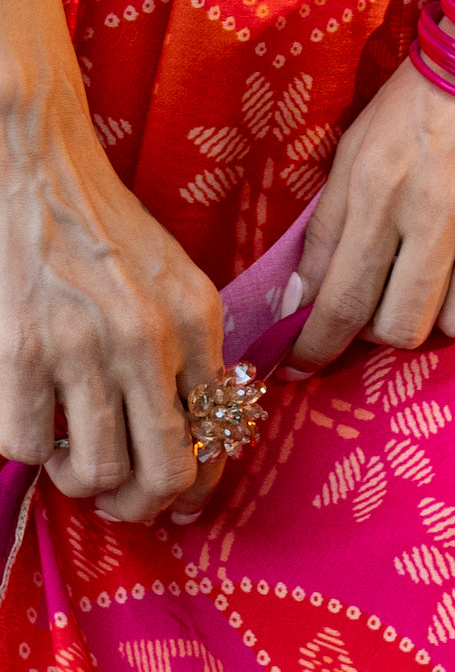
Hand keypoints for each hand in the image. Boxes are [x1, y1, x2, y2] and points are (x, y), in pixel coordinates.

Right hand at [0, 0, 224, 522]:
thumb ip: (193, 352)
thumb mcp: (174, 279)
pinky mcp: (21, 353)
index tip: (181, 497)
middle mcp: (149, 338)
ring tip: (76, 451)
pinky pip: (25, 446)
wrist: (39, 165)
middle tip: (124, 499)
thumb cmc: (107, 229)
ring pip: (92, 474)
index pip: (217, 437)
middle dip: (144, 506)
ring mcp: (82, 348)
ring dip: (82, 479)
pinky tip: (35, 414)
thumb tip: (201, 439)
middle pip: (162, 475)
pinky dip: (28, 446)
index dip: (199, 485)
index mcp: (198, 319)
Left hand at [288, 59, 454, 363]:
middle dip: (385, 331)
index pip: (338, 298)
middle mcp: (433, 210)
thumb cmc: (427, 97)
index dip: (315, 346)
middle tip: (389, 308)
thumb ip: (328, 226)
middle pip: (400, 327)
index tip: (301, 367)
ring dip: (445, 312)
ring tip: (447, 277)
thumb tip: (299, 303)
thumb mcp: (358, 146)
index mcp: (376, 188)